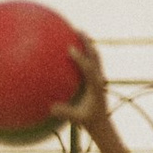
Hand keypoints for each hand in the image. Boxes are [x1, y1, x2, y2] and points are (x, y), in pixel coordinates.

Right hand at [66, 35, 134, 152]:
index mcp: (95, 86)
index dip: (81, 58)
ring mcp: (98, 77)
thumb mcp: (78, 120)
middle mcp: (98, 78)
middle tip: (76, 30)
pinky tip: (70, 48)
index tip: (71, 49)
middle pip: (95, 55)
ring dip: (87, 43)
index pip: (89, 68)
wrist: (102, 123)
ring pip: (95, 55)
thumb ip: (66, 113)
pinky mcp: (95, 78)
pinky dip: (83, 52)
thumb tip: (51, 108)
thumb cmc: (89, 121)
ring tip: (77, 32)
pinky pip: (89, 61)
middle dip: (87, 42)